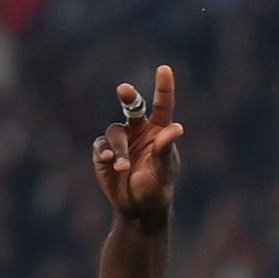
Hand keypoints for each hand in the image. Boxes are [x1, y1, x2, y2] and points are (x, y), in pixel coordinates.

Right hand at [92, 65, 183, 225]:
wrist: (138, 208)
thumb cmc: (157, 188)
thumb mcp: (163, 170)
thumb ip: (166, 149)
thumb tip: (177, 128)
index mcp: (158, 131)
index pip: (162, 106)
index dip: (163, 87)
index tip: (164, 69)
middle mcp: (139, 130)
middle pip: (133, 106)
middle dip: (128, 96)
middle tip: (124, 89)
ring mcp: (121, 140)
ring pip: (115, 131)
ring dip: (119, 148)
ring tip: (123, 167)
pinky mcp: (104, 152)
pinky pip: (101, 146)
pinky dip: (106, 152)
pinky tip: (111, 162)